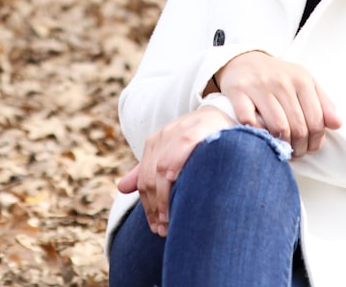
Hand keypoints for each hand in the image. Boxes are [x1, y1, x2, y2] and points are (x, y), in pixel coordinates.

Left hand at [117, 105, 234, 236]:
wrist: (224, 115)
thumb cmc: (199, 140)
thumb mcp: (172, 154)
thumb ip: (148, 171)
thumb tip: (120, 188)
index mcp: (155, 142)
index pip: (144, 181)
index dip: (148, 207)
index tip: (156, 228)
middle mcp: (163, 136)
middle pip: (150, 178)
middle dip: (155, 208)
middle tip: (163, 230)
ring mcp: (178, 132)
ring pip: (162, 170)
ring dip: (164, 199)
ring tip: (170, 221)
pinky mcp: (195, 130)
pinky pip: (180, 152)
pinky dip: (175, 172)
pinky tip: (177, 190)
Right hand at [216, 51, 340, 157]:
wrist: (244, 61)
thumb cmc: (277, 76)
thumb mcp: (304, 82)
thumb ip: (323, 103)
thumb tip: (337, 124)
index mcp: (301, 80)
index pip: (316, 121)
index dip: (315, 142)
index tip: (310, 148)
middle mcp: (282, 82)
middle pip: (298, 128)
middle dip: (299, 148)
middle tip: (295, 153)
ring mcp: (259, 86)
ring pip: (278, 128)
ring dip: (280, 146)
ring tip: (280, 148)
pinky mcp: (238, 91)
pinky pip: (250, 121)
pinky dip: (256, 133)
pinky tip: (260, 134)